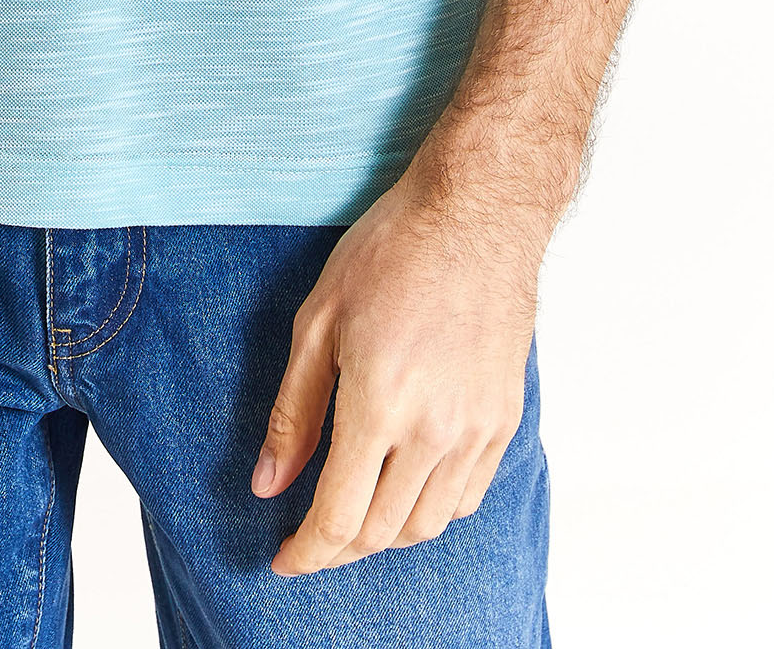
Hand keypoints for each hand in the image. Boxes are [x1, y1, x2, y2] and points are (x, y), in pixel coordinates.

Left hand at [251, 158, 540, 576]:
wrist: (476, 213)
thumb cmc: (391, 251)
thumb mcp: (318, 320)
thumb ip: (292, 412)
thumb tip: (268, 485)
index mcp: (380, 403)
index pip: (338, 518)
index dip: (306, 554)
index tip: (283, 561)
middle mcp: (435, 430)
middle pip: (381, 532)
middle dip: (337, 548)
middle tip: (310, 537)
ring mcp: (477, 429)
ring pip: (428, 524)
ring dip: (385, 533)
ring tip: (355, 511)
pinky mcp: (505, 420)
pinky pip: (467, 497)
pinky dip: (431, 509)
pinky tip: (406, 485)